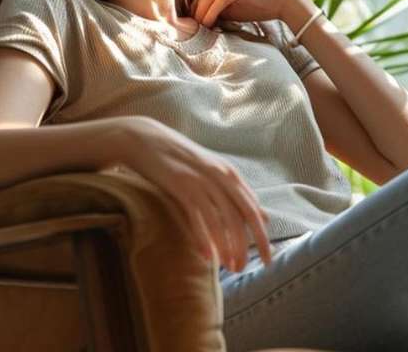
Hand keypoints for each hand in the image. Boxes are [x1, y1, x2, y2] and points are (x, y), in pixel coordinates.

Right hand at [117, 116, 273, 272]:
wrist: (142, 138)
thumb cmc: (177, 159)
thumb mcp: (211, 172)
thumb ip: (236, 194)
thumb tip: (264, 216)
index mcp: (230, 173)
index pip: (253, 209)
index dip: (261, 236)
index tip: (265, 258)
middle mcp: (220, 176)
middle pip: (242, 216)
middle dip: (249, 245)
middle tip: (245, 269)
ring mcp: (201, 180)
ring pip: (221, 219)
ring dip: (227, 246)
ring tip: (228, 267)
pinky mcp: (181, 185)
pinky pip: (197, 216)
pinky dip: (203, 238)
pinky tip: (206, 256)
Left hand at [190, 0, 300, 27]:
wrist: (285, 0)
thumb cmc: (261, 6)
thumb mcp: (234, 7)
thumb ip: (218, 9)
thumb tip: (198, 21)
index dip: (195, 12)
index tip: (193, 27)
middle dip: (195, 15)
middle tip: (192, 31)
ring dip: (200, 16)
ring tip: (198, 31)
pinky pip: (217, 2)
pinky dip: (210, 15)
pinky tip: (208, 25)